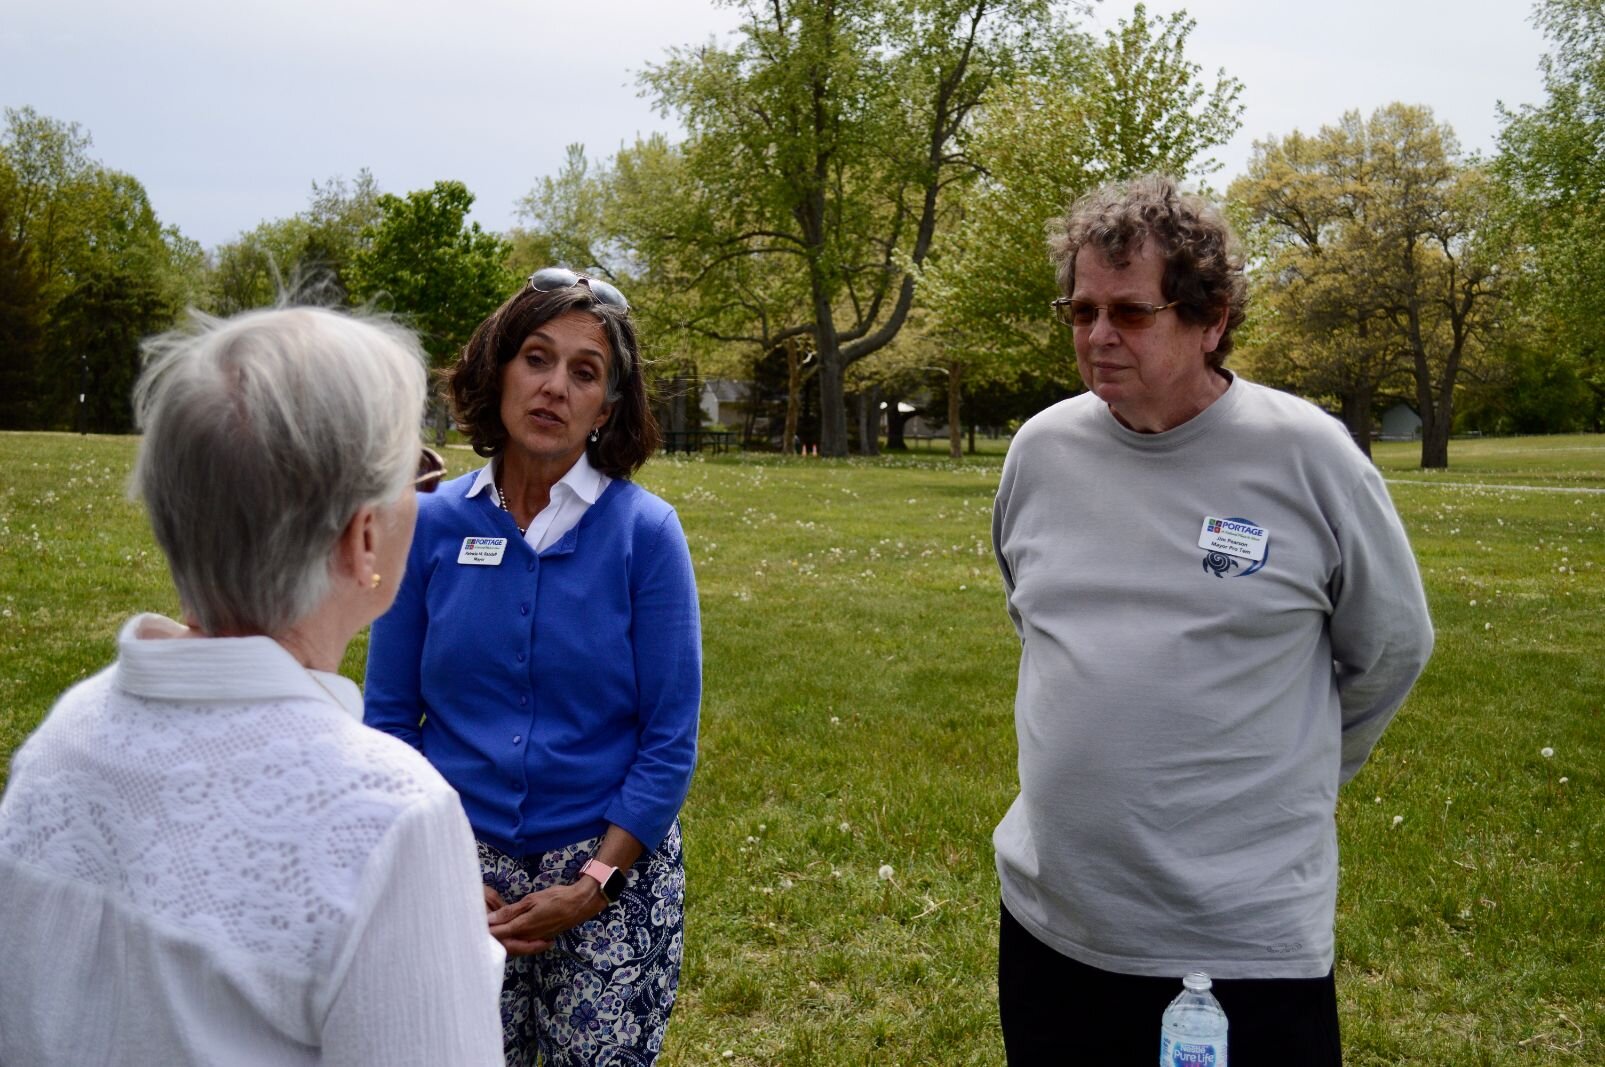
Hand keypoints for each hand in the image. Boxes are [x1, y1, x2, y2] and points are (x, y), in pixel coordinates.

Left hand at [486, 881, 603, 956]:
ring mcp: (533, 940)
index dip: (484, 932)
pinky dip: (513, 940)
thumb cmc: (555, 898)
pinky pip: (522, 944)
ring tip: (490, 933)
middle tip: (479, 931)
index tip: (473, 927)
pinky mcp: (540, 939)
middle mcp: (526, 938)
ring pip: (512, 944)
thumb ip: (510, 911)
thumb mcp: (531, 900)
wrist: (579, 904)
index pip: (497, 933)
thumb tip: (489, 920)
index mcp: (522, 927)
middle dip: (491, 938)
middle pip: (503, 943)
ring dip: (501, 940)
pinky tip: (509, 935)